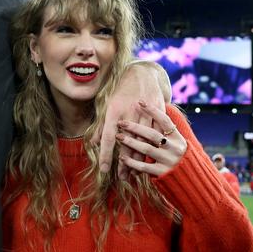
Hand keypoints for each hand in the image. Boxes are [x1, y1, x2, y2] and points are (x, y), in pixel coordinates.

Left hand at [94, 61, 167, 177]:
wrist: (143, 73)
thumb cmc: (121, 91)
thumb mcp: (108, 105)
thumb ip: (102, 126)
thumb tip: (94, 143)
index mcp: (114, 111)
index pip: (108, 137)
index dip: (106, 155)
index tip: (104, 170)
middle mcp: (129, 113)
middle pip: (127, 143)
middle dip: (124, 163)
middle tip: (122, 178)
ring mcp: (145, 113)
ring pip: (143, 141)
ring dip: (139, 158)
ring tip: (134, 173)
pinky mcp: (158, 112)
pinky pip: (156, 134)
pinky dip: (153, 147)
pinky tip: (149, 159)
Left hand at [116, 101, 186, 176]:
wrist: (191, 180)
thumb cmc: (176, 157)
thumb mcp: (175, 142)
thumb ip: (163, 131)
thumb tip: (149, 113)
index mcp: (178, 138)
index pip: (165, 120)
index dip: (153, 110)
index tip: (140, 101)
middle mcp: (175, 148)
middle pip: (152, 134)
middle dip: (135, 127)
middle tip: (121, 123)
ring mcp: (169, 161)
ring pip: (147, 149)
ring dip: (130, 143)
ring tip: (118, 137)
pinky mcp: (163, 173)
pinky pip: (144, 167)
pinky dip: (132, 162)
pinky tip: (122, 158)